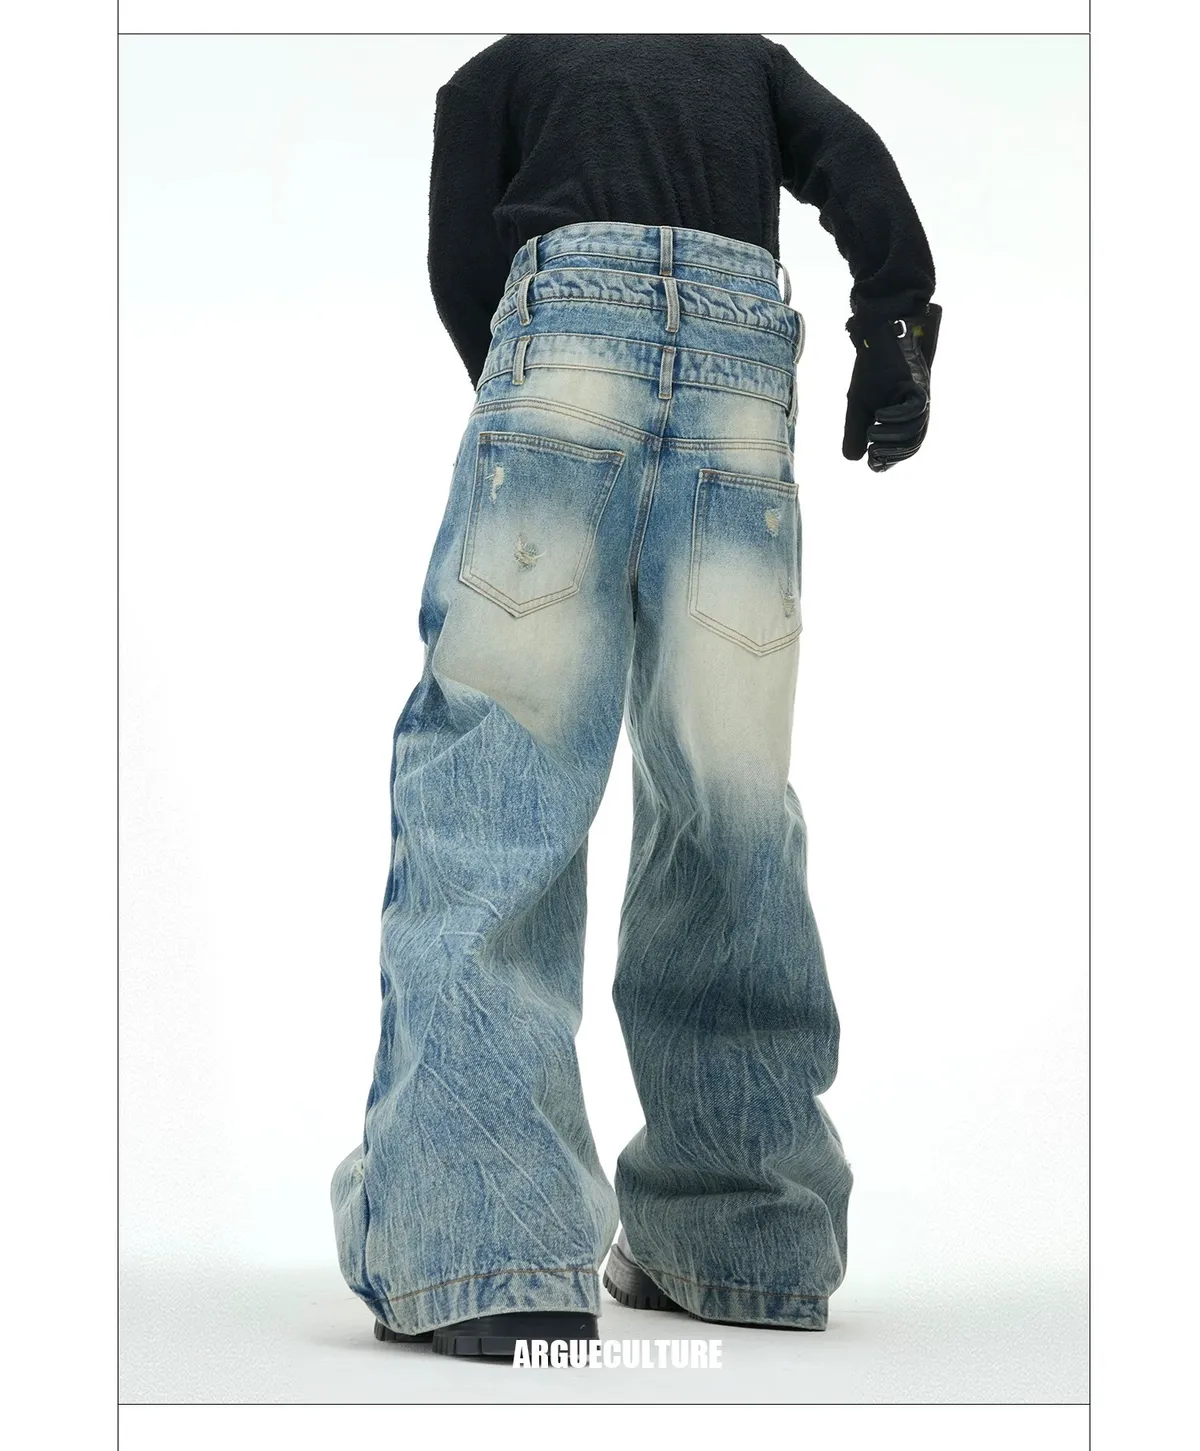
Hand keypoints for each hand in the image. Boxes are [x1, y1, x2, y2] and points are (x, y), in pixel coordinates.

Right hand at [842, 303, 942, 471]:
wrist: (874, 339)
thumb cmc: (870, 373)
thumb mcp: (858, 408)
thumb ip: (854, 433)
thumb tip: (853, 459)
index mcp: (904, 419)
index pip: (903, 449)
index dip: (890, 460)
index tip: (873, 463)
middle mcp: (916, 411)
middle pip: (913, 443)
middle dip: (893, 454)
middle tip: (872, 454)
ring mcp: (919, 397)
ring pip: (916, 429)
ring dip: (892, 436)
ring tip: (871, 433)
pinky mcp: (917, 384)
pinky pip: (916, 408)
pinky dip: (897, 416)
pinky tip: (879, 416)